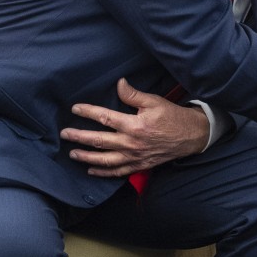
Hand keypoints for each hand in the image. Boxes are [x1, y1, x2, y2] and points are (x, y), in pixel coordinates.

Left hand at [60, 77, 209, 177]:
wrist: (191, 135)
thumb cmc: (173, 116)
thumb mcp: (155, 101)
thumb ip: (134, 95)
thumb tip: (119, 84)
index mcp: (134, 125)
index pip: (105, 117)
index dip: (88, 112)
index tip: (75, 109)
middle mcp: (131, 143)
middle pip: (99, 140)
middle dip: (79, 137)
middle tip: (64, 134)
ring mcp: (134, 156)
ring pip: (104, 159)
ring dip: (86, 157)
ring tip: (72, 153)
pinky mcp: (139, 165)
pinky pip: (117, 172)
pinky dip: (103, 173)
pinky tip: (91, 170)